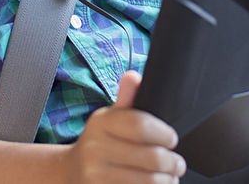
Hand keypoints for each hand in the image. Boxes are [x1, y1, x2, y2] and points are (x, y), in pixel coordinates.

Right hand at [64, 71, 186, 183]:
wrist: (70, 172)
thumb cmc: (99, 143)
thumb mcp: (109, 119)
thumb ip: (126, 99)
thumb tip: (133, 76)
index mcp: (100, 123)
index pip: (141, 126)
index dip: (164, 134)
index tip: (172, 139)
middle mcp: (95, 149)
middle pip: (152, 157)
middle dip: (173, 162)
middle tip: (177, 164)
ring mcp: (96, 176)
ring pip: (150, 181)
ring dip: (168, 181)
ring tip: (170, 177)